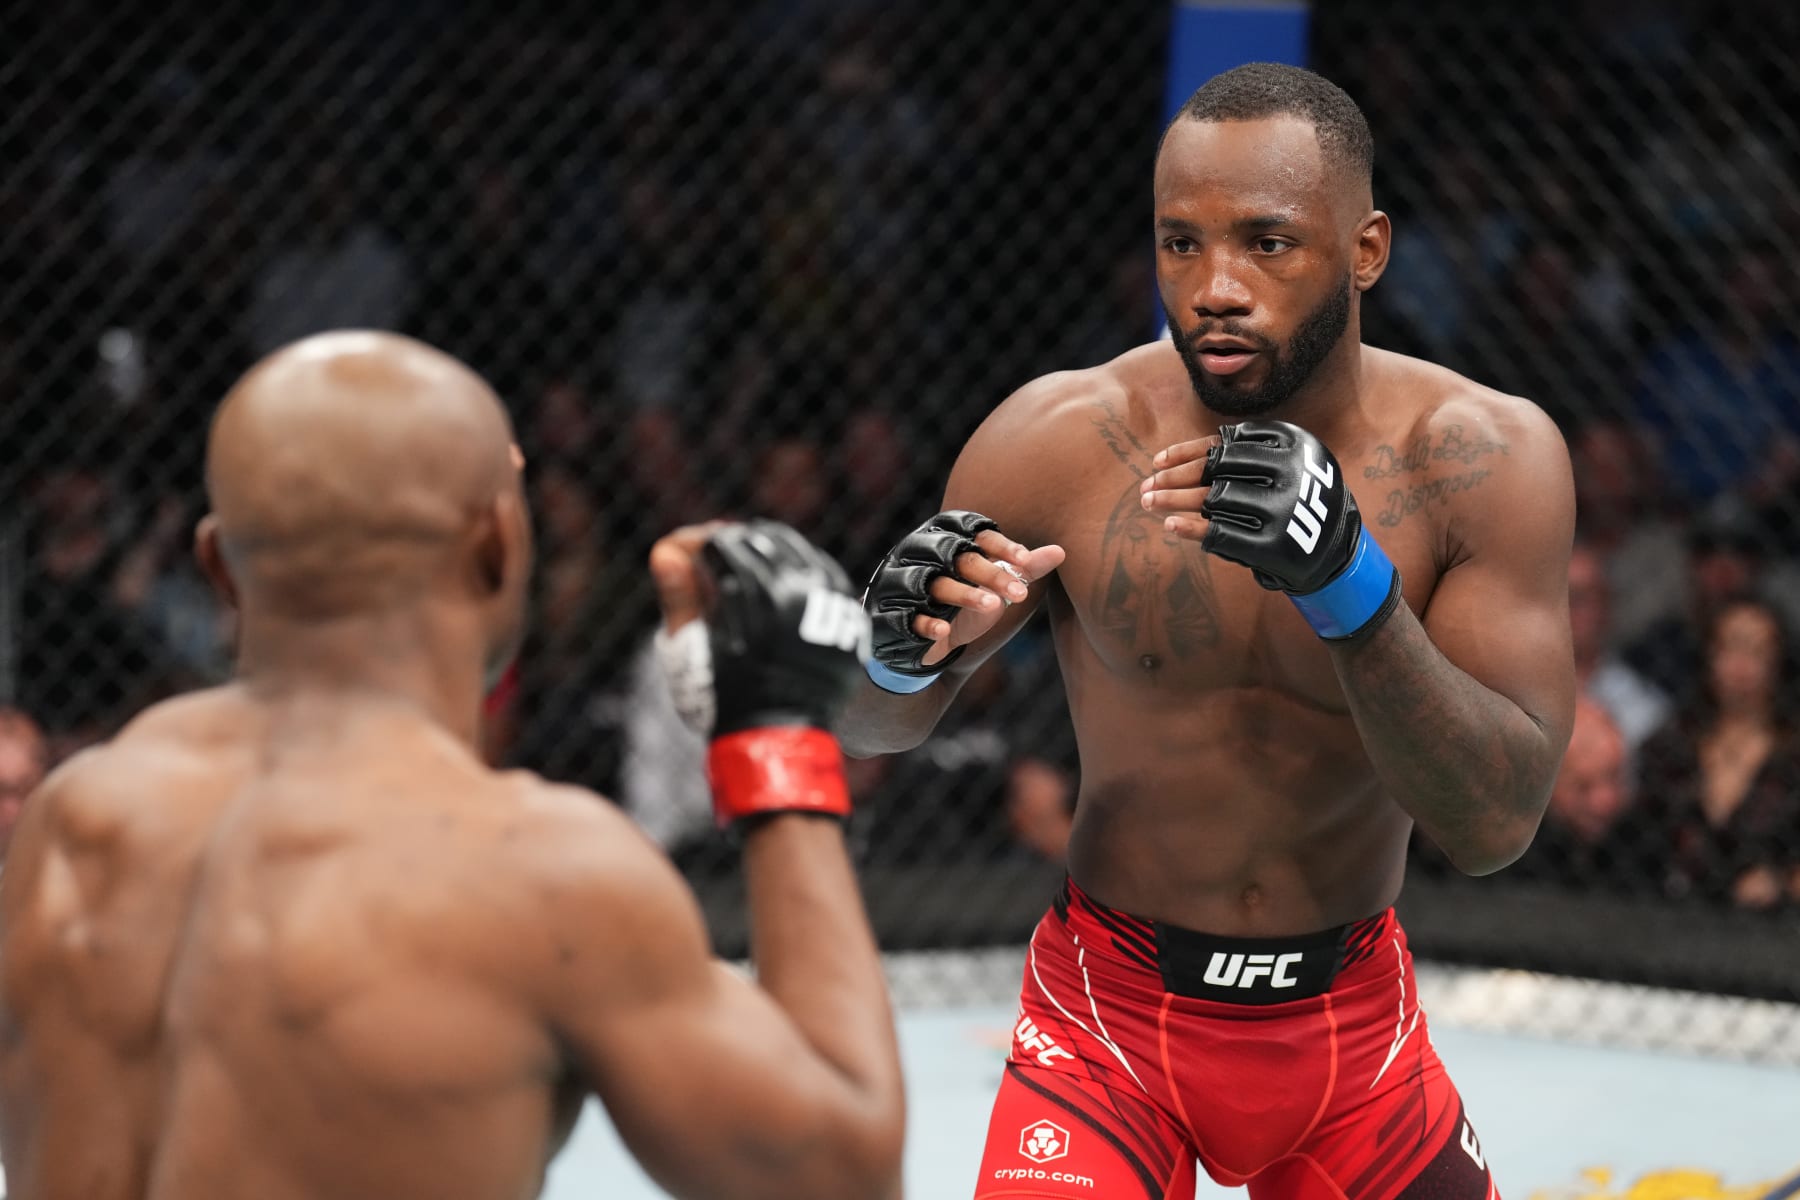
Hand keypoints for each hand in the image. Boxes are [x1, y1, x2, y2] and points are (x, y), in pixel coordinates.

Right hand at [653, 521, 868, 826]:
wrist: (781, 733)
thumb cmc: (728, 695)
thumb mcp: (692, 647)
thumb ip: (680, 596)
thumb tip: (666, 551)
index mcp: (752, 593)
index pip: (721, 544)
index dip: (699, 545)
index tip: (691, 553)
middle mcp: (794, 588)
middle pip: (757, 539)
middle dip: (732, 543)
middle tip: (716, 558)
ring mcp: (827, 595)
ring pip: (792, 547)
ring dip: (765, 549)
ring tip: (746, 567)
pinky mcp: (846, 607)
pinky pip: (820, 567)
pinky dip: (796, 567)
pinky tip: (780, 580)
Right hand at [864, 511, 1064, 674]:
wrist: (922, 649)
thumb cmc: (963, 608)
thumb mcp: (994, 589)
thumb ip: (1022, 570)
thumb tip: (1061, 551)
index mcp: (942, 538)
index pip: (970, 530)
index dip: (998, 544)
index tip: (1026, 562)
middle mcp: (917, 555)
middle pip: (954, 555)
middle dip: (988, 572)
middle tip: (1020, 593)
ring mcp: (900, 584)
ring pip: (932, 583)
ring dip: (963, 594)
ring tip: (993, 608)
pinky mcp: (889, 616)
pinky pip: (905, 616)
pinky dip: (925, 623)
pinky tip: (945, 632)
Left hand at [1142, 421, 1359, 593]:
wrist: (1336, 550)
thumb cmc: (1293, 501)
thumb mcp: (1280, 464)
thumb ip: (1237, 455)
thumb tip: (1165, 463)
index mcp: (1293, 442)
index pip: (1225, 444)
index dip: (1186, 453)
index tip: (1157, 463)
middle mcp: (1292, 471)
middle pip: (1215, 470)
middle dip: (1173, 478)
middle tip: (1146, 487)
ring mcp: (1286, 509)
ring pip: (1213, 500)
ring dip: (1173, 501)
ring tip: (1148, 503)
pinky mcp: (1277, 546)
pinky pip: (1222, 534)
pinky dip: (1191, 529)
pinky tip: (1170, 526)